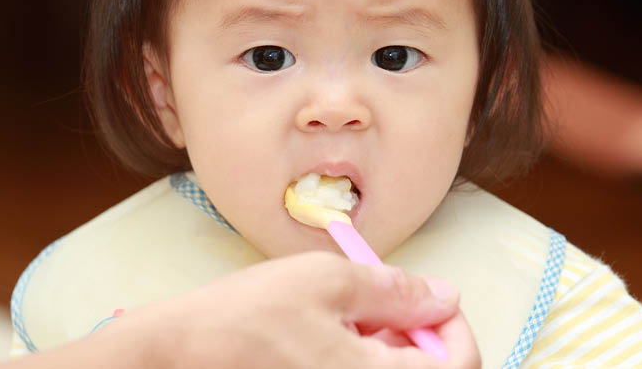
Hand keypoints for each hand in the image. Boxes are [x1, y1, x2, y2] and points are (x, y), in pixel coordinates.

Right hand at [143, 251, 478, 368]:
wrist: (182, 353)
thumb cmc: (248, 316)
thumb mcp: (328, 281)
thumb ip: (396, 290)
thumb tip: (444, 295)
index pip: (459, 365)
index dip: (453, 326)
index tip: (431, 299)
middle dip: (417, 335)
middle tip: (383, 301)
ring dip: (386, 345)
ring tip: (348, 313)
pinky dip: (358, 357)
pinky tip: (330, 333)